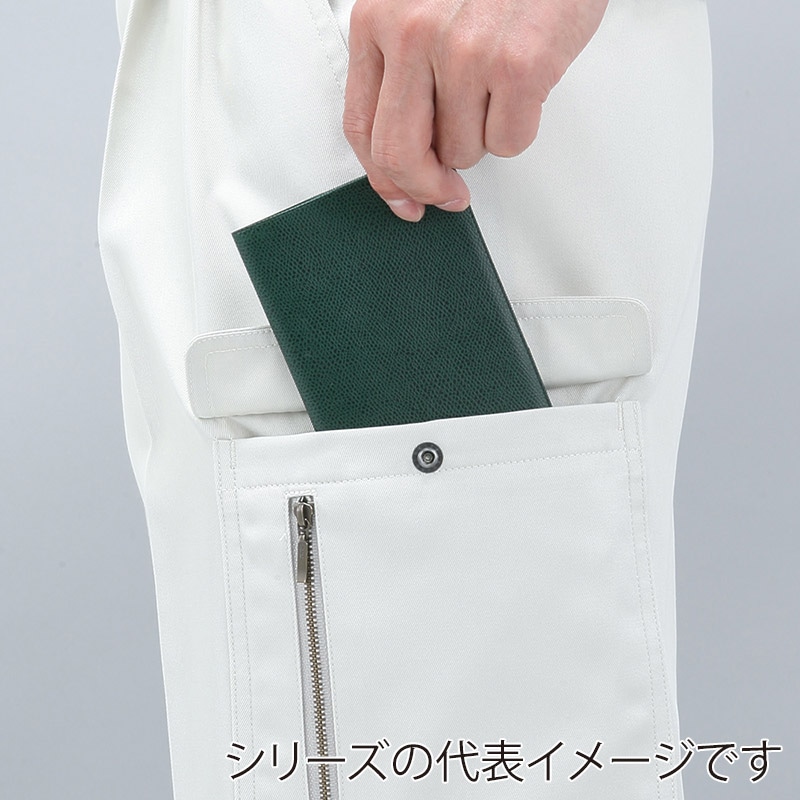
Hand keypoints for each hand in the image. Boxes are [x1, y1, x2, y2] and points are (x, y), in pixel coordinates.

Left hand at [343, 0, 608, 220]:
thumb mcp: (422, 9)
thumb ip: (401, 74)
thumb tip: (403, 160)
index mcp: (378, 18)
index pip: (360, 126)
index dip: (382, 178)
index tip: (402, 198)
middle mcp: (413, 33)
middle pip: (400, 155)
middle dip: (426, 187)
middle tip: (448, 193)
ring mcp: (464, 50)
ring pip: (461, 152)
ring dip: (482, 138)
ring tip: (496, 89)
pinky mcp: (517, 66)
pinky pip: (507, 143)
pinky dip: (519, 128)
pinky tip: (523, 87)